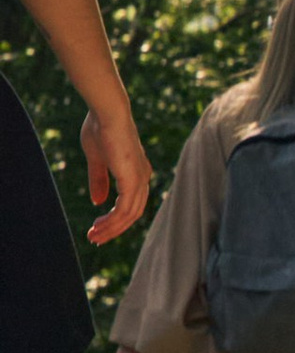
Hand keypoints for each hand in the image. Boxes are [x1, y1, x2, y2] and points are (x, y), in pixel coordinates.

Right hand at [81, 105, 151, 244]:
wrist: (107, 113)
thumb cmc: (101, 129)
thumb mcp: (97, 159)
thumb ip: (99, 180)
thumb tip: (98, 202)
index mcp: (137, 172)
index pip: (131, 203)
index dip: (116, 219)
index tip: (98, 228)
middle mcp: (143, 178)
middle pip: (133, 214)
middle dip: (113, 229)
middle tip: (95, 238)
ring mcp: (140, 179)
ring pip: (129, 215)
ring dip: (111, 228)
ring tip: (93, 236)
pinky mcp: (133, 180)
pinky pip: (125, 209)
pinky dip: (112, 221)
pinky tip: (99, 226)